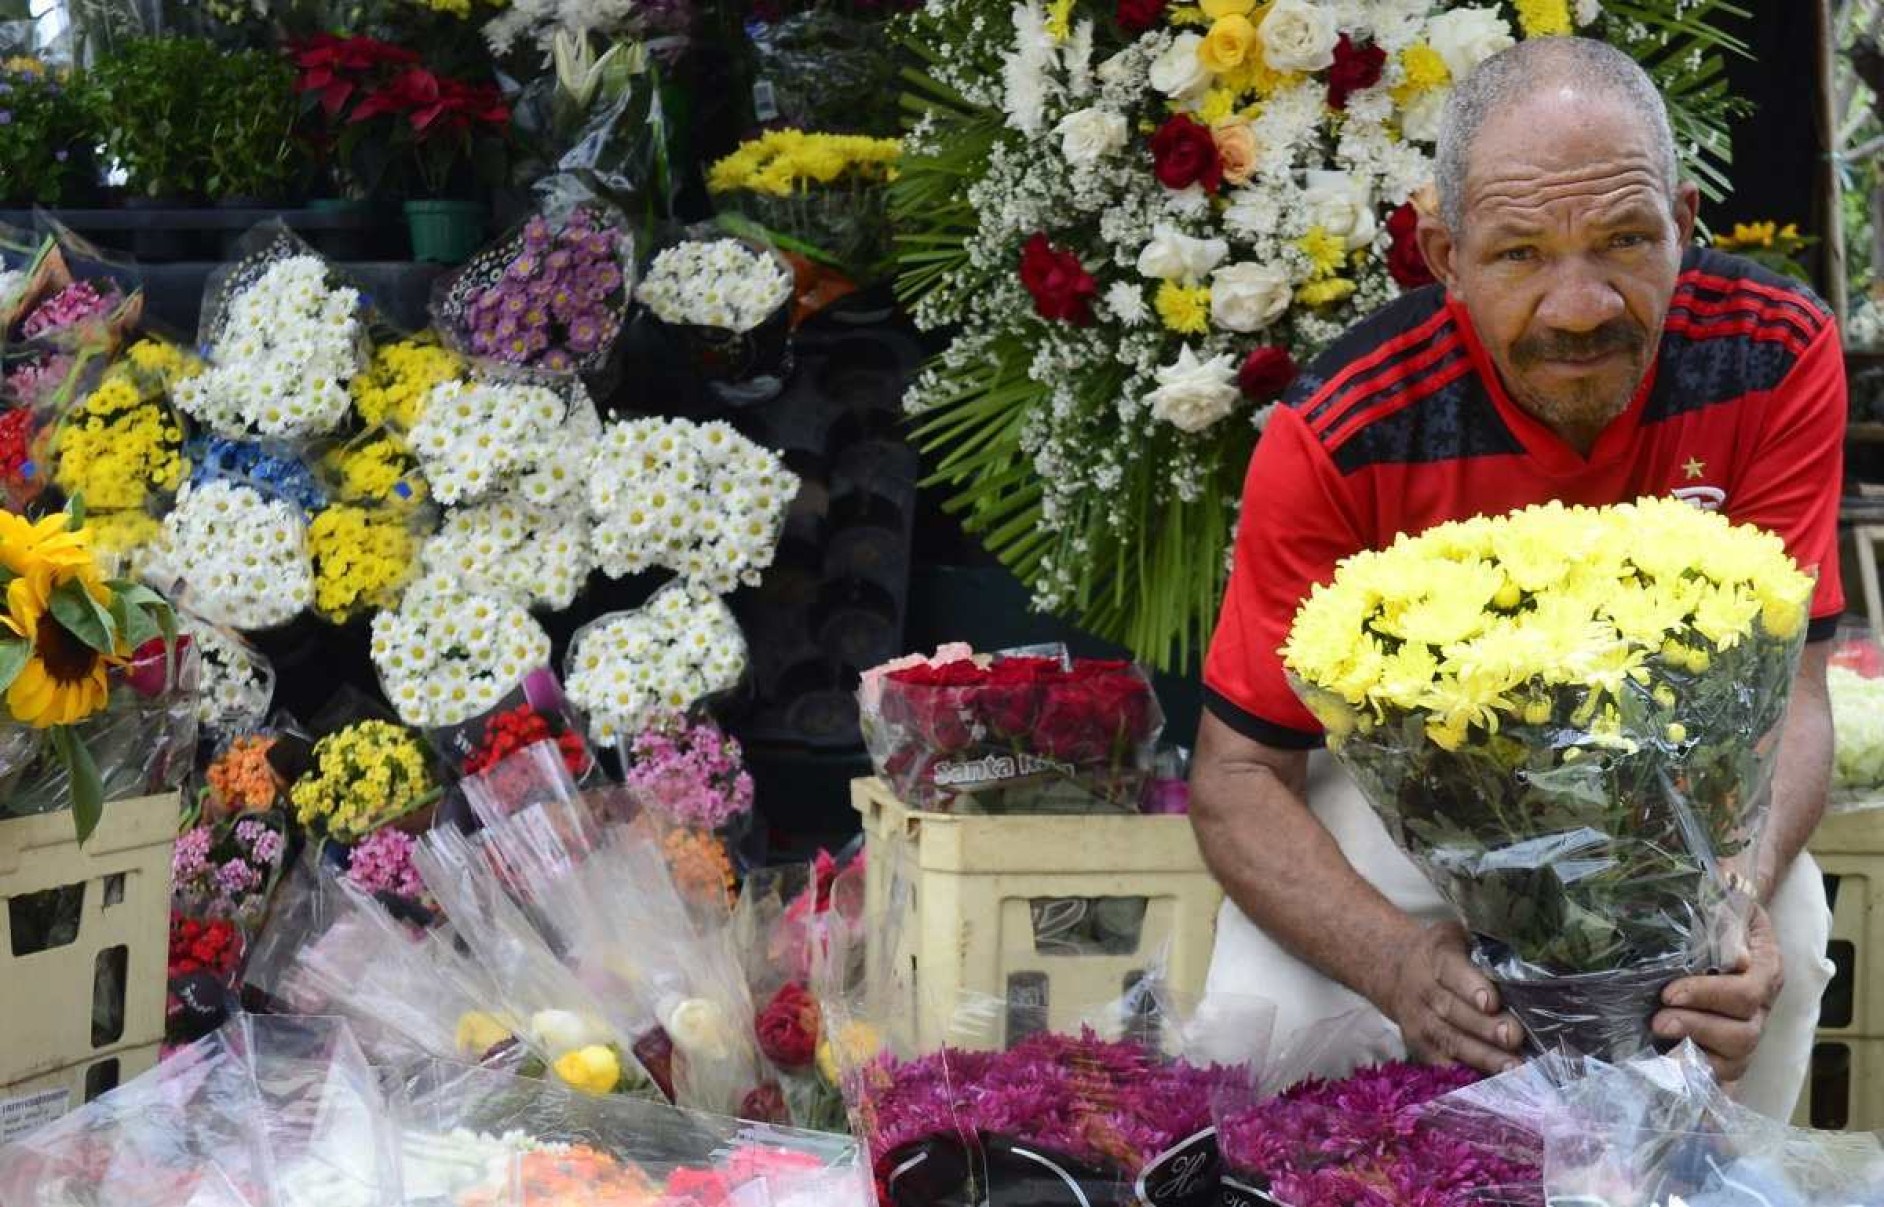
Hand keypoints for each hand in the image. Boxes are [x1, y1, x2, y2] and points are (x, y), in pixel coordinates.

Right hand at [1376, 920, 1525, 1074]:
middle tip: (1515, 1037)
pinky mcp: (1419, 1047)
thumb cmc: (1446, 953)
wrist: (1396, 970)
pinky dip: (1466, 1078)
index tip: (1492, 1001)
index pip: (1451, 969)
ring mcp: (1419, 1022)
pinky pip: (1442, 1066)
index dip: (1470, 986)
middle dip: (1485, 1027)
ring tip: (1514, 1068)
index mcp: (1436, 955)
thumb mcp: (1459, 935)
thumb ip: (1488, 945)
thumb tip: (1537, 956)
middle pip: (1453, 1010)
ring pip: (1450, 1041)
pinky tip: (1494, 1086)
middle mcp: (1423, 989)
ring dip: (1482, 1057)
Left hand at [1653, 904, 1783, 1085]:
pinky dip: (1699, 1082)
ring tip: (1658, 1037)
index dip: (1709, 996)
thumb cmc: (1717, 912)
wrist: (1718, 920)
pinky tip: (1671, 1077)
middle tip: (1658, 1019)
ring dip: (1694, 1052)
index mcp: (1766, 970)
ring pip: (1735, 1061)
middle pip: (1744, 1033)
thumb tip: (1736, 958)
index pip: (1748, 993)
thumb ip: (1727, 924)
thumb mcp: (1725, 906)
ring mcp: (1746, 1034)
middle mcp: (1761, 1008)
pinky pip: (1721, 1080)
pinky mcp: (1728, 1055)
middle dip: (1697, 1027)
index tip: (1670, 992)